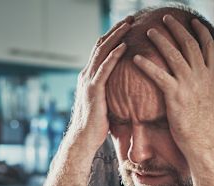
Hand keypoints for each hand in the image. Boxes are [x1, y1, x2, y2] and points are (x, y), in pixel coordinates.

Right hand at [66, 17, 131, 151]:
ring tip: (129, 25)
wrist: (83, 140)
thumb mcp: (105, 104)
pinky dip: (114, 55)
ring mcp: (88, 82)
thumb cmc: (96, 126)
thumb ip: (111, 92)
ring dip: (116, 36)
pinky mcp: (93, 90)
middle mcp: (86, 75)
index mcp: (89, 77)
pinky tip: (124, 46)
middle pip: (101, 45)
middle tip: (130, 18)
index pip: (101, 51)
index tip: (127, 26)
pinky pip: (105, 68)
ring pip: (102, 52)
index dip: (113, 37)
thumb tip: (127, 90)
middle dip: (115, 30)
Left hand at [132, 16, 213, 156]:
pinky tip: (136, 58)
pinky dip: (146, 64)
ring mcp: (189, 83)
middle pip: (189, 43)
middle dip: (177, 28)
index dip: (200, 32)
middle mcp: (202, 75)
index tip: (194, 23)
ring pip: (173, 54)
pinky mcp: (175, 95)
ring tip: (150, 32)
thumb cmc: (212, 126)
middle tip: (167, 19)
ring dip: (160, 40)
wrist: (206, 143)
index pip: (208, 46)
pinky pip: (158, 74)